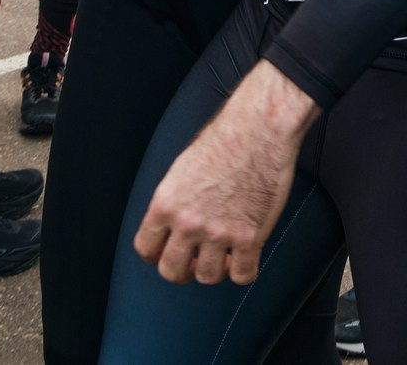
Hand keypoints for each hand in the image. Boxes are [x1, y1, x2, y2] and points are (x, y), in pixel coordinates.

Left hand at [134, 63, 314, 283]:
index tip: (167, 254)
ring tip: (224, 256)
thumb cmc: (226, 138)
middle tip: (195, 262)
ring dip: (215, 270)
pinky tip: (245, 257)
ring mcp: (219, 232)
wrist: (260, 129)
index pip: (145, 248)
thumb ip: (174, 201)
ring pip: (207, 277)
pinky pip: (242, 275)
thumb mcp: (182, 168)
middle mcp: (187, 222)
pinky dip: (243, 271)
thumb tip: (173, 223)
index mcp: (165, 203)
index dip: (156, 255)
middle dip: (183, 270)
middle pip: (172, 271)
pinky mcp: (250, 237)